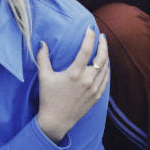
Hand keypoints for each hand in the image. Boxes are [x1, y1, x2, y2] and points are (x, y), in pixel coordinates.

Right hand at [35, 28, 108, 143]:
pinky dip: (106, 69)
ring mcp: (94, 89)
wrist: (57, 120)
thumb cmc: (48, 97)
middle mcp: (87, 81)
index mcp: (74, 74)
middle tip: (101, 36)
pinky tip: (104, 64)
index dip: (90, 37)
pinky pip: (106, 79)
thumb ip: (43, 58)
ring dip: (106, 56)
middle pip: (101, 58)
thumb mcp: (44, 77)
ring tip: (103, 47)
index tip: (90, 28)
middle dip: (103, 44)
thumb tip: (42, 43)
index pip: (86, 50)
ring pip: (106, 68)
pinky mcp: (97, 96)